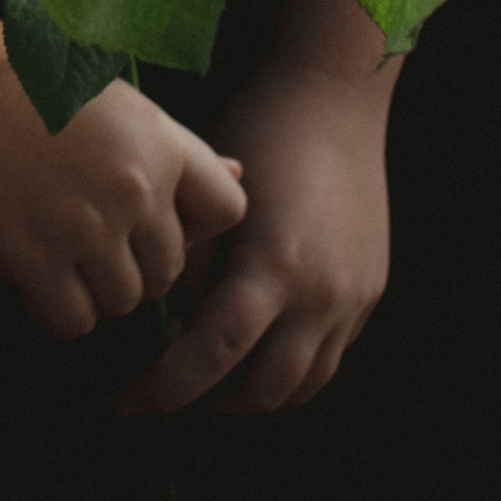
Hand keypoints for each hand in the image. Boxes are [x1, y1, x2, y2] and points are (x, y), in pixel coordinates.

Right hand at [0, 59, 244, 340]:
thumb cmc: (22, 80)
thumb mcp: (114, 101)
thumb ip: (174, 148)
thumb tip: (240, 175)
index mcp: (160, 142)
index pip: (228, 212)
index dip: (193, 228)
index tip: (151, 223)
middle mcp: (134, 187)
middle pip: (168, 272)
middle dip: (133, 269)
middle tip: (86, 247)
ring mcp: (84, 225)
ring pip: (122, 303)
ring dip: (93, 294)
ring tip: (56, 260)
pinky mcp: (32, 255)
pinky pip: (71, 321)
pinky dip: (55, 313)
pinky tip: (31, 281)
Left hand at [123, 59, 392, 417]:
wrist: (334, 99)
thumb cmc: (260, 133)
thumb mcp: (215, 201)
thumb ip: (195, 269)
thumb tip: (175, 325)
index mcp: (276, 267)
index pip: (215, 354)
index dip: (168, 387)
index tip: (130, 400)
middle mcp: (323, 295)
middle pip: (262, 389)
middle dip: (209, 400)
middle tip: (166, 389)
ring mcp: (353, 298)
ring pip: (302, 386)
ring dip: (253, 393)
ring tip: (210, 376)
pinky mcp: (369, 292)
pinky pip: (329, 357)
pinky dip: (289, 367)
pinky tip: (256, 345)